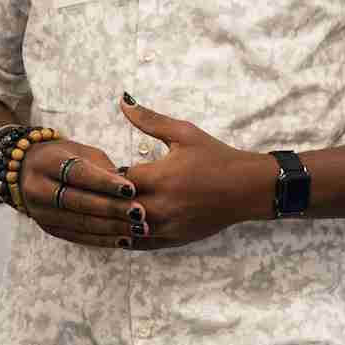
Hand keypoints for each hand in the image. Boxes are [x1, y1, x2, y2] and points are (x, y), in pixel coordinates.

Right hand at [14, 138, 133, 249]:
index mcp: (46, 162)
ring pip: (79, 223)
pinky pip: (78, 237)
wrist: (28, 171)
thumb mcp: (82, 154)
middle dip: (111, 208)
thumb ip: (103, 170)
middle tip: (140, 212)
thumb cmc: (66, 158)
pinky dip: (102, 239)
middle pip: (77, 201)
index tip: (131, 189)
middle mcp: (37, 188)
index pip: (77, 174)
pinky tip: (125, 240)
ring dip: (111, 227)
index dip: (104, 183)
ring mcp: (40, 211)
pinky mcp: (48, 228)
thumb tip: (132, 189)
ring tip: (138, 228)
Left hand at [117, 97, 266, 250]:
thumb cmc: (216, 157)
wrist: (248, 188)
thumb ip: (150, 120)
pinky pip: (141, 244)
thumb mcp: (184, 133)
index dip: (105, 174)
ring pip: (125, 229)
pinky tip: (120, 227)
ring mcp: (167, 226)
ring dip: (114, 218)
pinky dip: (127, 236)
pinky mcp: (174, 239)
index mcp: (159, 177)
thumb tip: (124, 101)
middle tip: (96, 190)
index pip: (114, 180)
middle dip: (105, 198)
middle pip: (115, 207)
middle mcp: (160, 206)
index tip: (102, 169)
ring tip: (105, 208)